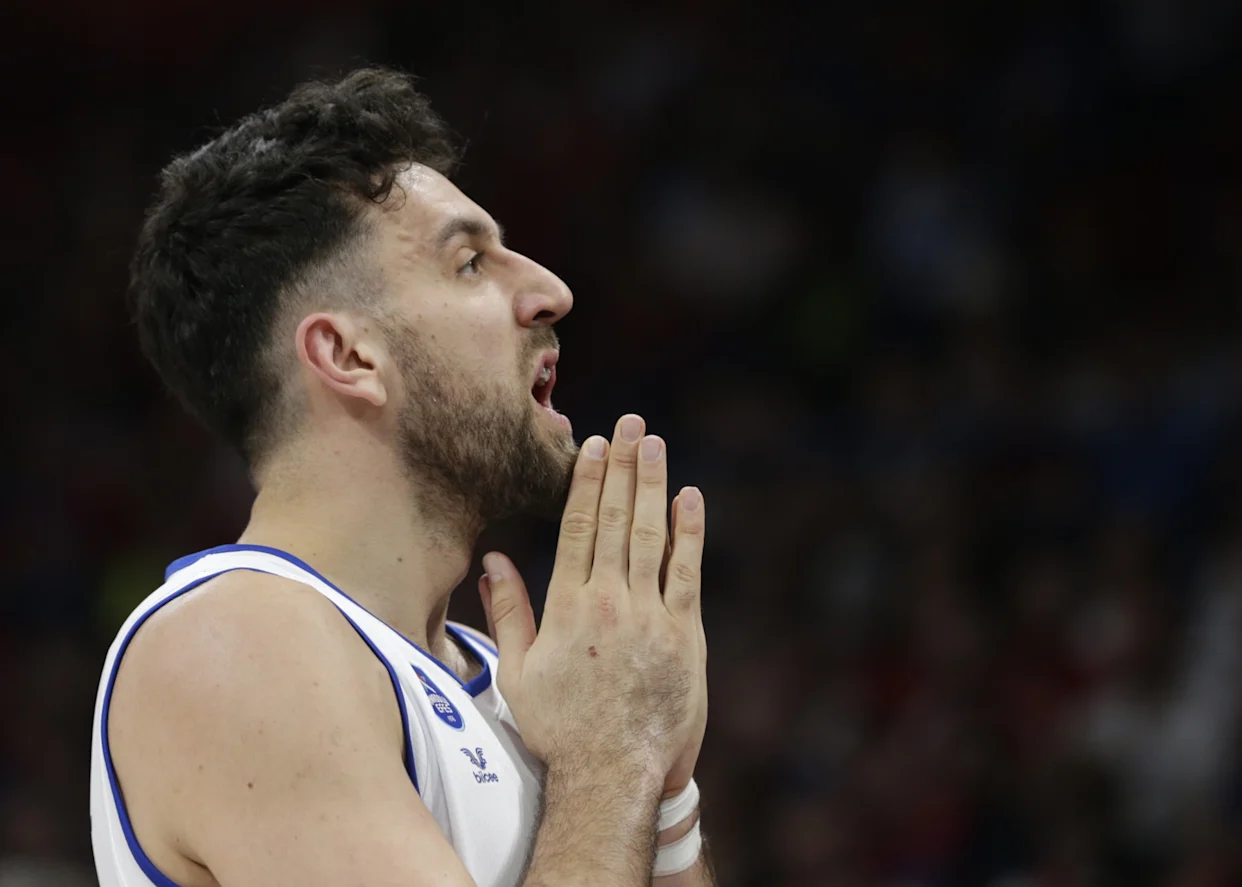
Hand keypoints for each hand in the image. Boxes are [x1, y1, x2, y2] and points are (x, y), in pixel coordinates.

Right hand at [479, 415, 706, 786]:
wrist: (612, 774)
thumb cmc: (559, 728)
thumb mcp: (516, 673)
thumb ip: (508, 612)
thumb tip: (493, 560)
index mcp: (567, 607)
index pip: (578, 527)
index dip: (587, 482)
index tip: (594, 446)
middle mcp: (609, 602)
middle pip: (616, 519)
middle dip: (623, 467)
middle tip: (631, 424)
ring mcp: (651, 617)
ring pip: (652, 536)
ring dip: (654, 487)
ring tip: (655, 445)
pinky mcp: (685, 636)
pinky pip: (688, 573)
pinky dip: (690, 534)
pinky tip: (690, 499)